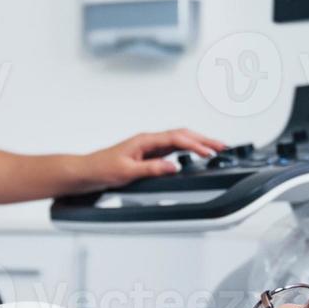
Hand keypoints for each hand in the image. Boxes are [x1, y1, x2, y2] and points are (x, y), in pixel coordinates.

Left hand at [81, 128, 227, 190]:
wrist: (86, 172)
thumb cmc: (101, 169)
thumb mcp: (126, 172)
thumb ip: (151, 169)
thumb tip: (173, 167)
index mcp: (145, 140)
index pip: (176, 138)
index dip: (195, 144)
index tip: (209, 152)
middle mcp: (148, 141)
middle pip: (182, 135)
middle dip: (203, 139)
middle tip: (222, 146)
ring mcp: (149, 147)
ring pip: (179, 141)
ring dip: (197, 143)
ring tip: (214, 149)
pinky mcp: (148, 156)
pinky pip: (172, 149)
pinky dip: (187, 150)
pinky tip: (194, 156)